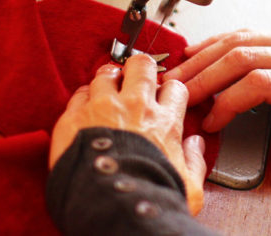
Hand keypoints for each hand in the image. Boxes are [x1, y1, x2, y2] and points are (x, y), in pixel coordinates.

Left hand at [49, 55, 206, 214]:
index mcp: (165, 121)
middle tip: (135, 79)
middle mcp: (136, 106)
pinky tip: (85, 108)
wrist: (109, 205)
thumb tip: (196, 143)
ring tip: (107, 88)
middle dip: (140, 68)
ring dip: (108, 78)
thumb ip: (196, 161)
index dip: (169, 90)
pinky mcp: (74, 117)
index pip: (175, 87)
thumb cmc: (147, 195)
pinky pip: (79, 93)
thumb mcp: (189, 186)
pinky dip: (83, 97)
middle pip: (142, 65)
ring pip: (107, 72)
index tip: (163, 97)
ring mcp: (102, 108)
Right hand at [163, 27, 270, 197]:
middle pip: (241, 57)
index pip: (262, 83)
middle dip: (203, 77)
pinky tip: (198, 52)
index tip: (211, 121)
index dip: (230, 101)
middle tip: (176, 97)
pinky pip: (247, 32)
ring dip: (203, 57)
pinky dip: (217, 41)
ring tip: (175, 76)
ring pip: (239, 40)